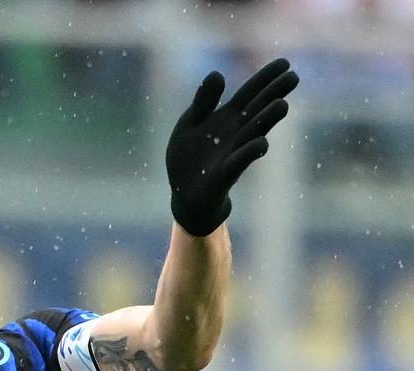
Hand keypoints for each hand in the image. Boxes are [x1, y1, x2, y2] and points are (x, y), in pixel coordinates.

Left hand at [165, 57, 299, 236]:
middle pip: (258, 110)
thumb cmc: (188, 160)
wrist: (185, 197)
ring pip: (253, 134)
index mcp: (228, 118)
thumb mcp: (189, 125)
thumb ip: (203, 102)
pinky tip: (262, 143)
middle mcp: (236, 134)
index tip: (285, 63)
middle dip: (274, 94)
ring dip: (266, 120)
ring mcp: (233, 154)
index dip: (266, 78)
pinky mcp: (224, 175)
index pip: (250, 94)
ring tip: (282, 106)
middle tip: (293, 77)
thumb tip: (217, 73)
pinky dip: (249, 153)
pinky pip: (239, 162)